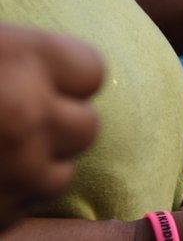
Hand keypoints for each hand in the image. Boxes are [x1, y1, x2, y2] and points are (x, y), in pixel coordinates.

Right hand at [0, 24, 102, 229]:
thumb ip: (28, 56)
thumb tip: (77, 73)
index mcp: (23, 56)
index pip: (94, 72)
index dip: (69, 81)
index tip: (41, 83)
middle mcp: (27, 110)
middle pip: (87, 127)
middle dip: (58, 128)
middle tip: (16, 121)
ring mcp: (13, 165)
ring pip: (60, 175)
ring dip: (34, 168)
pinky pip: (21, 206)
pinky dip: (5, 197)